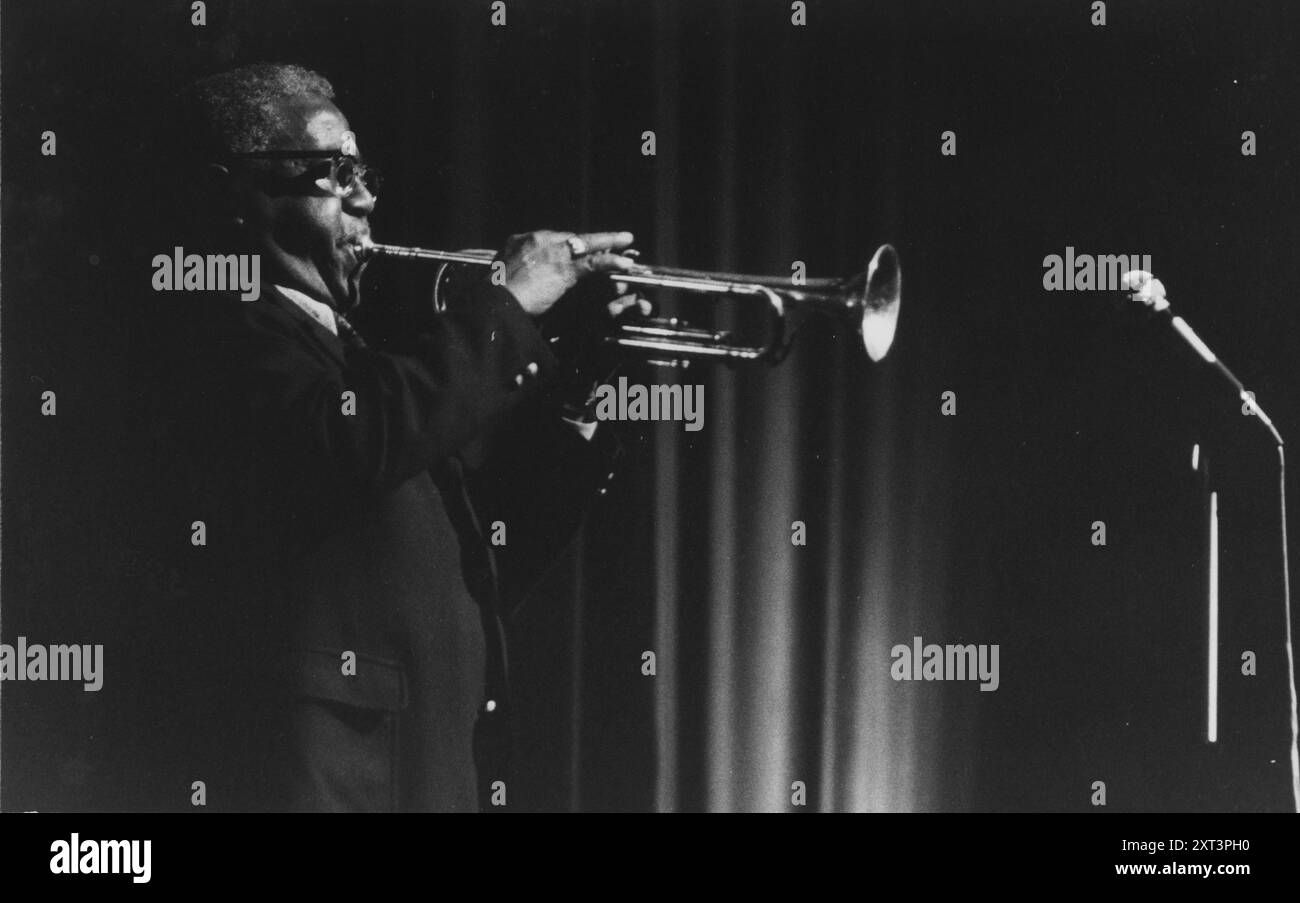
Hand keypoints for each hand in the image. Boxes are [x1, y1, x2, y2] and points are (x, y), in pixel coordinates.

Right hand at [498, 230, 640, 315]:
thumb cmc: (495, 297)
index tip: (580, 249)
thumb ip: (517, 270)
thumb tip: (524, 276)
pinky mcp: (564, 268)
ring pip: (586, 244)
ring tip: (627, 241)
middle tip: (613, 240)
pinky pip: (593, 263)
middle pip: (572, 238)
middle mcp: (538, 240)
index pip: (553, 238)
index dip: (569, 245)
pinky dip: (610, 262)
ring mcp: (552, 252)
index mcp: (520, 240)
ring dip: (609, 242)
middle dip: (593, 242)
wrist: (495, 304)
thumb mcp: (502, 275)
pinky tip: (624, 262)